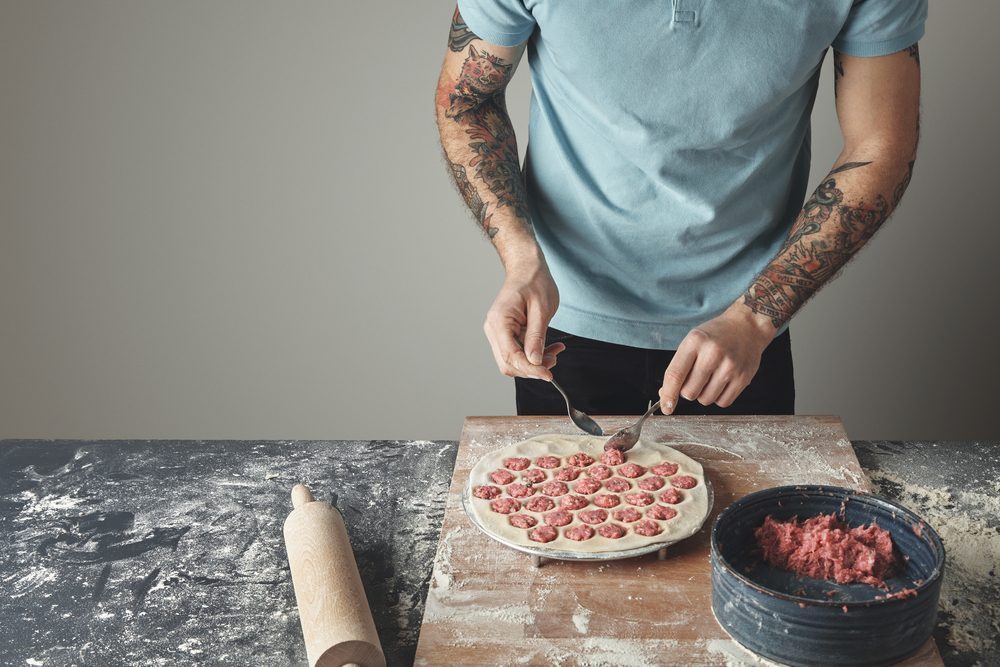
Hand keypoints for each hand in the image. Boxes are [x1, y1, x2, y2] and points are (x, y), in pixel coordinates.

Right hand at [483, 260, 563, 379]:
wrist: (527, 268)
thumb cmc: (534, 282)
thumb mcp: (541, 309)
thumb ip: (537, 336)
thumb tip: (535, 362)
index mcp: (499, 321)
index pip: (511, 356)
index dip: (530, 369)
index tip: (548, 375)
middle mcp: (494, 329)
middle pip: (509, 363)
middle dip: (532, 368)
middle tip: (554, 361)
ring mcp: (498, 332)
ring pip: (514, 360)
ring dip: (535, 362)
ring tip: (555, 352)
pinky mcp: (506, 333)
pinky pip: (518, 351)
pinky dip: (534, 354)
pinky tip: (551, 348)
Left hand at [659, 305, 775, 412]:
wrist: (747, 327)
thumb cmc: (715, 335)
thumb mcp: (692, 342)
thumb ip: (678, 367)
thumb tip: (666, 395)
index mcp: (695, 341)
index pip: (675, 375)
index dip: (668, 395)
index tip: (666, 407)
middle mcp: (713, 353)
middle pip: (689, 392)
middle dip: (687, 391)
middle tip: (695, 378)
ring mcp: (730, 366)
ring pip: (705, 400)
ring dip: (703, 394)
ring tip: (711, 377)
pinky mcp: (743, 378)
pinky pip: (723, 402)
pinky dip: (718, 397)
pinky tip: (722, 382)